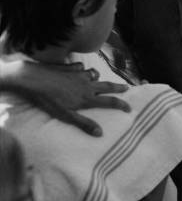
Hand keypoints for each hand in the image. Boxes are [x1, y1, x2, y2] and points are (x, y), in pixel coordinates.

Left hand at [10, 62, 130, 136]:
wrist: (32, 79)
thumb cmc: (47, 100)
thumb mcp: (65, 115)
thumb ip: (83, 123)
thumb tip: (100, 133)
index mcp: (87, 98)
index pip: (109, 102)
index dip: (121, 105)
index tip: (129, 108)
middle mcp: (86, 85)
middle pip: (107, 86)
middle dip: (118, 87)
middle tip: (127, 87)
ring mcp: (78, 74)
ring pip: (94, 74)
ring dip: (98, 77)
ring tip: (98, 78)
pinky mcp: (68, 67)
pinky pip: (80, 67)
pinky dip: (82, 69)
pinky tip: (78, 70)